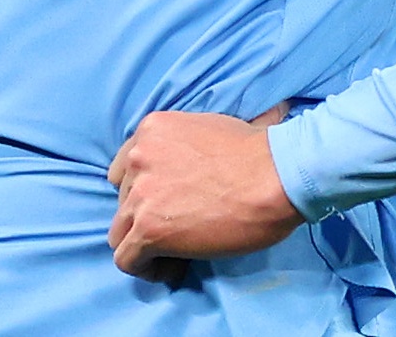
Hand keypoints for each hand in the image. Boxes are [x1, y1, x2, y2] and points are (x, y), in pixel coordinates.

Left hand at [105, 105, 301, 280]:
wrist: (276, 176)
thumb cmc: (259, 151)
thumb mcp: (209, 128)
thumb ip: (184, 144)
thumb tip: (195, 155)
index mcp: (151, 130)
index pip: (125, 169)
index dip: (144, 192)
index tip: (168, 205)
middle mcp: (138, 158)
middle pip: (123, 201)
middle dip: (147, 216)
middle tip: (180, 229)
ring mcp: (140, 195)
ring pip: (119, 232)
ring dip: (144, 243)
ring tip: (176, 253)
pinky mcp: (149, 230)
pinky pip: (127, 260)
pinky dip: (147, 269)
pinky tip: (174, 267)